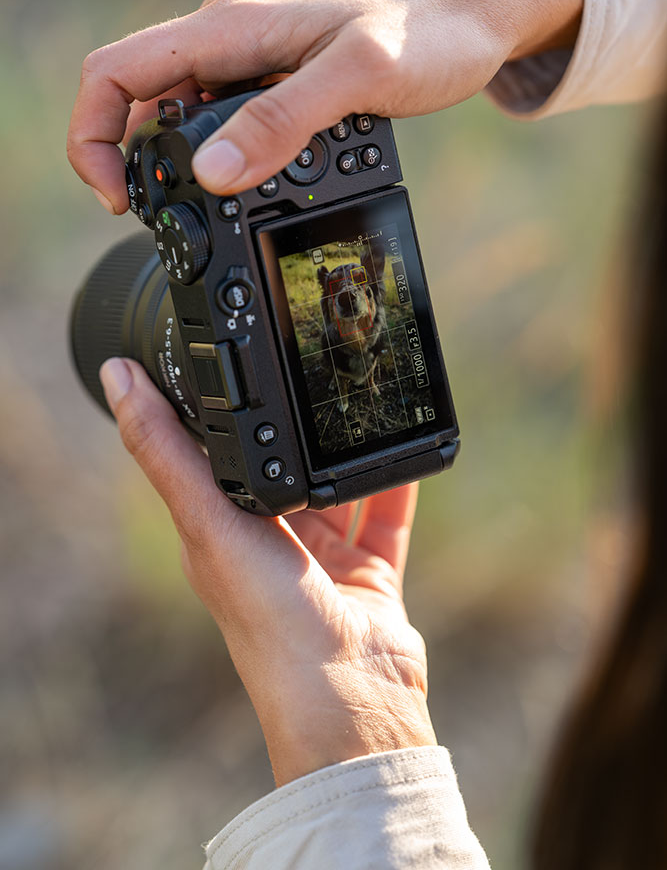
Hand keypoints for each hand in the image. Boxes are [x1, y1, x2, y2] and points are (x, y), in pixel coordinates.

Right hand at [68, 0, 581, 213]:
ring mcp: (256, 53)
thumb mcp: (359, 77)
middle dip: (144, 162)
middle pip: (144, 98)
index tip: (121, 199)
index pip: (118, 72)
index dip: (96, 138)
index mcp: (231, 27)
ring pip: (188, 112)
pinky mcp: (282, 71)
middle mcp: (231, 35)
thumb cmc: (432, 28)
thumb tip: (211, 175)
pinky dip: (234, 153)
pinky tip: (269, 178)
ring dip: (192, 163)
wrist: (479, 5)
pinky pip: (233, 114)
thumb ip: (283, 121)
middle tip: (179, 220)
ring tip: (230, 205)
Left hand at [99, 357, 435, 786]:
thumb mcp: (208, 521)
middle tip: (304, 367)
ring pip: (334, 486)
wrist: (351, 694)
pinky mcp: (367, 571)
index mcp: (218, 531)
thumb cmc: (268, 619)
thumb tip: (116, 378)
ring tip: (357, 395)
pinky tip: (402, 441)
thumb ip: (166, 451)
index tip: (222, 355)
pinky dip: (394, 480)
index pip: (208, 455)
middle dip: (291, 427)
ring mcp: (320, 559)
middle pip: (279, 468)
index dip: (212, 409)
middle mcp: (266, 543)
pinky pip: (384, 513)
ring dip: (345, 450)